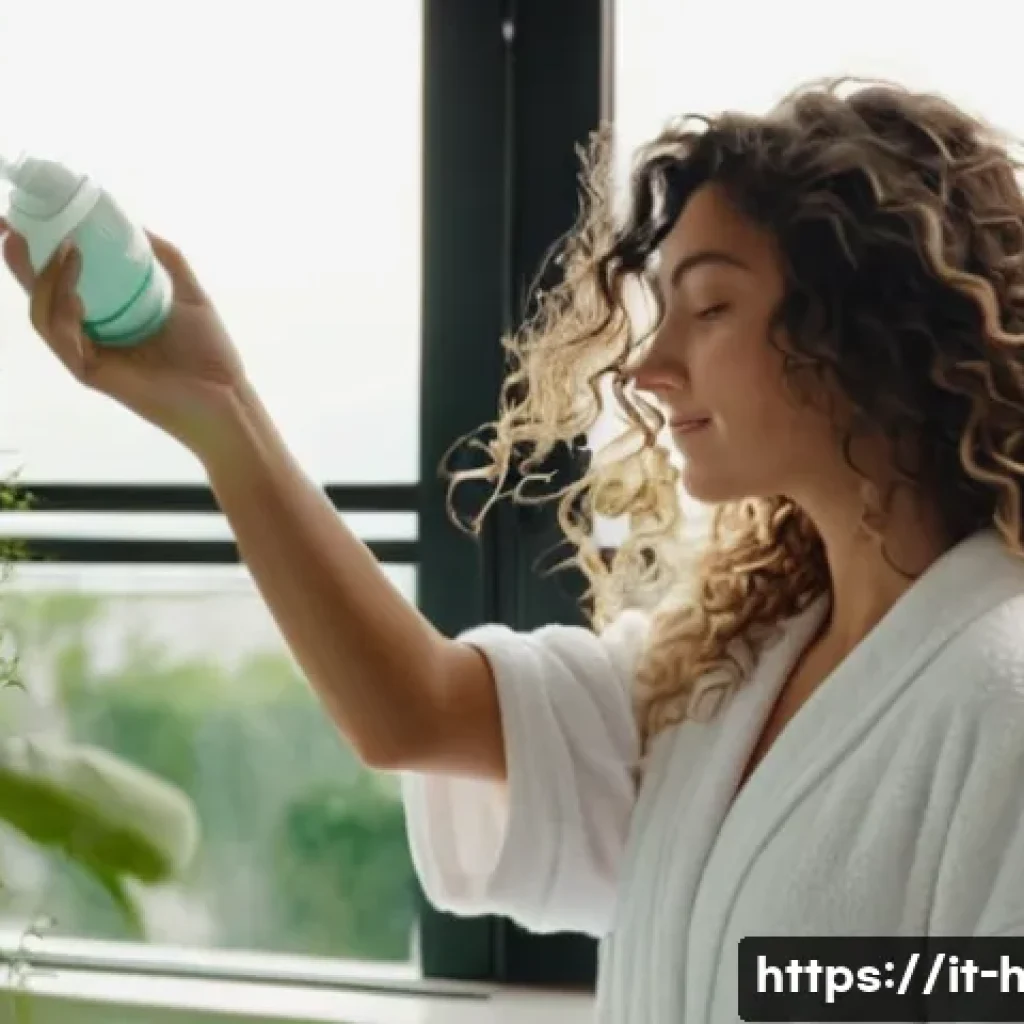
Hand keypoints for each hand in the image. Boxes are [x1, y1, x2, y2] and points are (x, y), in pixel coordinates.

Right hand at [0, 223, 251, 457]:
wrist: (228, 397)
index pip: (63, 280)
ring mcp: (88, 356)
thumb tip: (136, 223)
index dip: (42, 250)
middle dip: (22, 261)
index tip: (29, 215)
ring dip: (47, 280)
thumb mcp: (188, 292)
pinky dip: (63, 312)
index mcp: (107, 317)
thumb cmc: (210, 353)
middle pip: (41, 296)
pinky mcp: (92, 375)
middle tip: (9, 225)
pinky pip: (64, 340)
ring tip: (64, 247)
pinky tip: (74, 292)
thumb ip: (164, 259)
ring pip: (45, 316)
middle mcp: (90, 336)